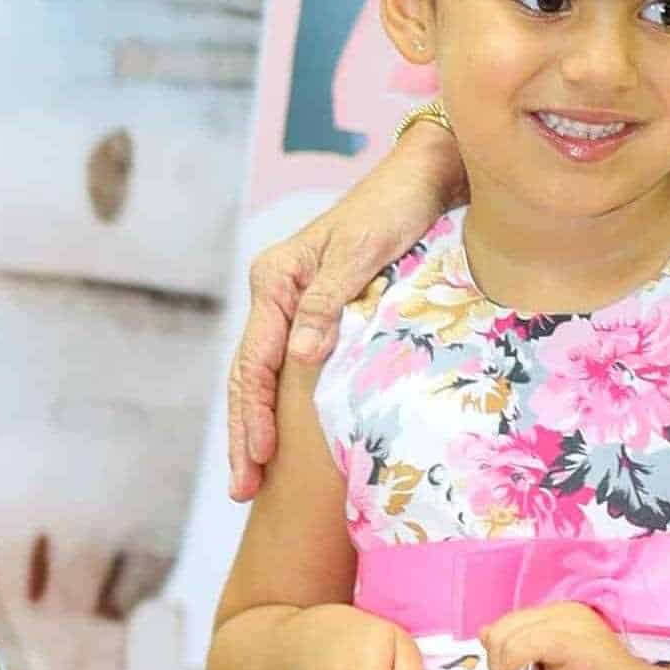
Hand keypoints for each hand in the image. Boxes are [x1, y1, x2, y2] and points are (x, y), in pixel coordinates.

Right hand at [228, 119, 465, 500]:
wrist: (426, 178)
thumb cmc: (398, 207)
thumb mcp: (365, 250)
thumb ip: (328, 301)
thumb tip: (300, 357)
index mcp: (275, 279)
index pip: (254, 360)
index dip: (254, 414)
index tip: (259, 459)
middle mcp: (277, 293)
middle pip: (248, 376)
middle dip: (246, 435)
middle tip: (242, 491)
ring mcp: (296, 304)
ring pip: (267, 377)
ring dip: (260, 428)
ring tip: (255, 480)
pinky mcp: (324, 312)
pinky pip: (294, 368)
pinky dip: (287, 407)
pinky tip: (289, 442)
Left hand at [483, 603, 669, 669]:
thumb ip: (521, 654)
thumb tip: (485, 634)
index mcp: (562, 617)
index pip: (507, 623)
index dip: (499, 651)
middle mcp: (567, 612)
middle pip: (503, 626)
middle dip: (498, 658)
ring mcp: (574, 625)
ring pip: (509, 633)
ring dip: (504, 663)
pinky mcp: (578, 643)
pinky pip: (528, 643)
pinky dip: (514, 661)